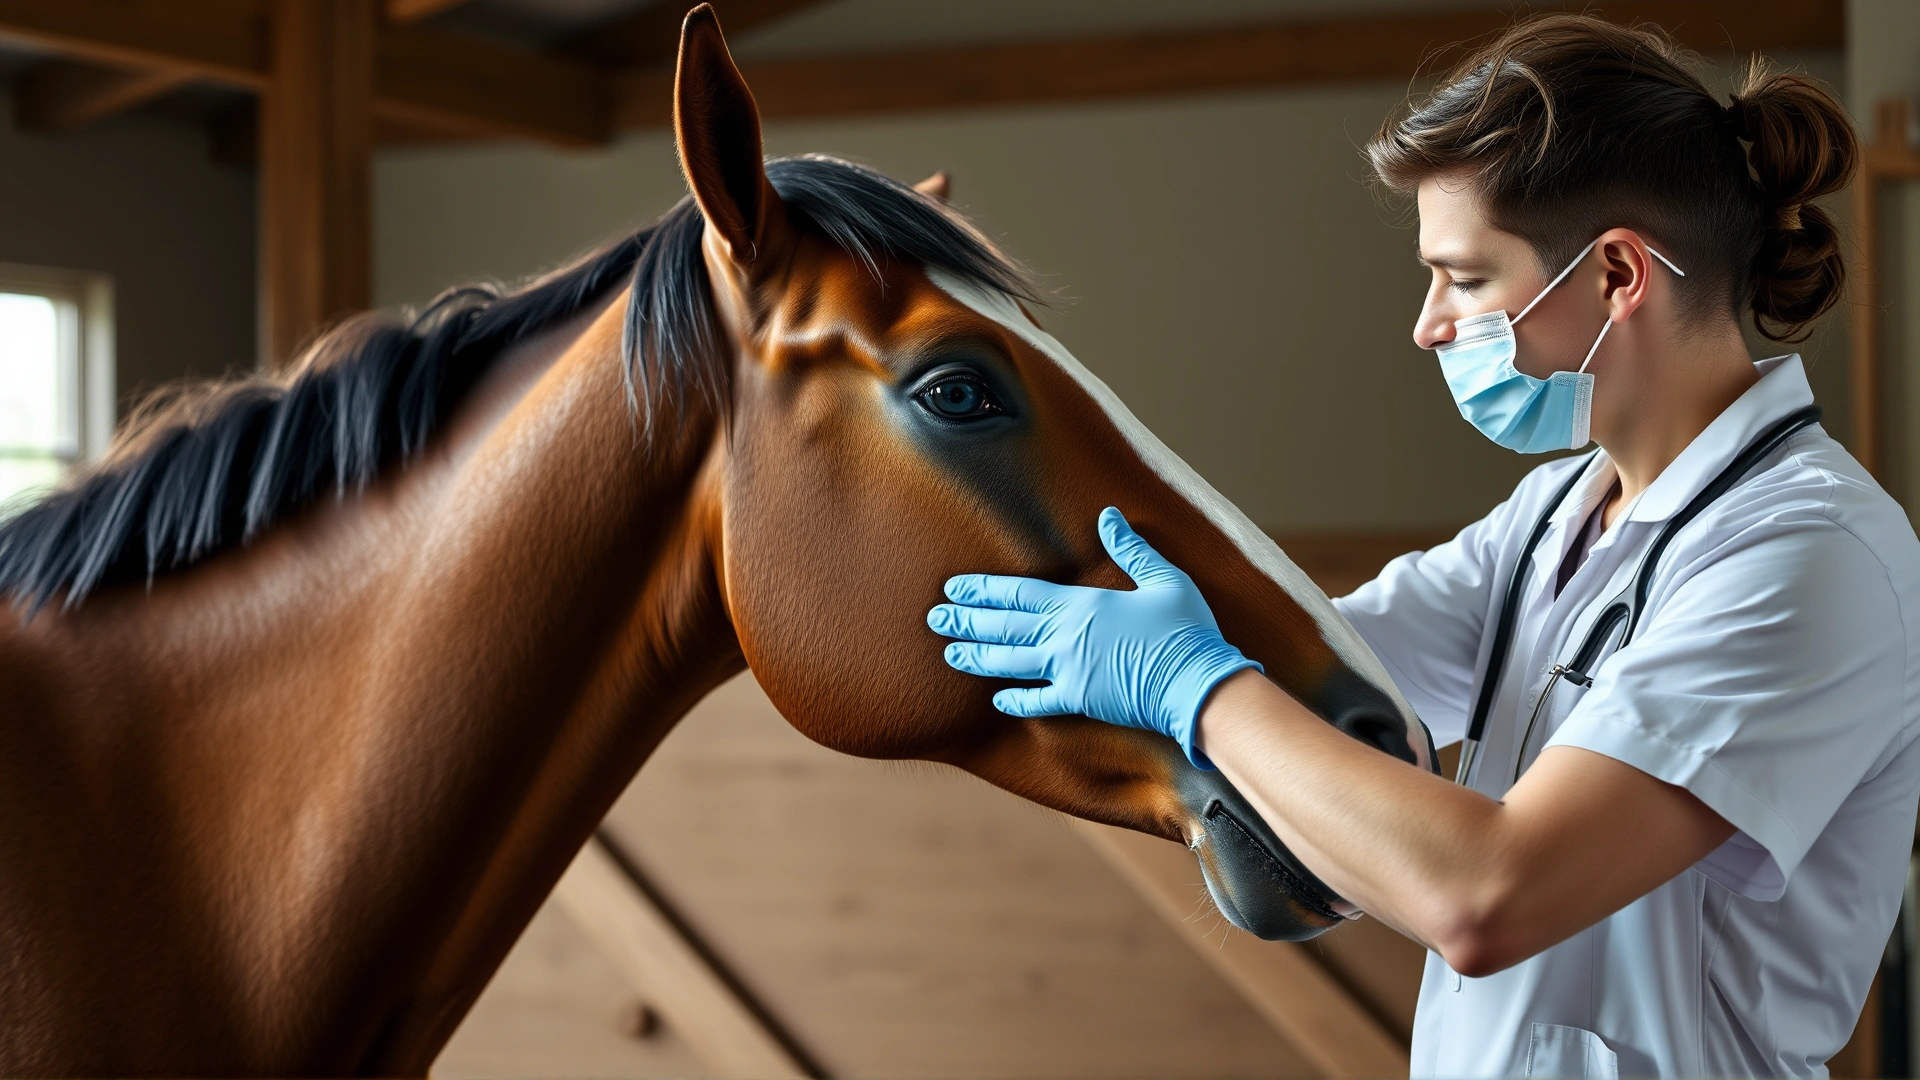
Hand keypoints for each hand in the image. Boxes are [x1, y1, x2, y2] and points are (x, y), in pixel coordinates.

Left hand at [927, 507, 1260, 768]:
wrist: (1199, 683)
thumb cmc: (1186, 629)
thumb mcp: (1163, 578)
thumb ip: (1131, 548)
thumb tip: (1110, 515)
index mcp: (1082, 603)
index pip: (1020, 593)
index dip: (984, 590)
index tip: (955, 587)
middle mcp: (1066, 635)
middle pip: (1005, 626)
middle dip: (967, 620)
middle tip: (935, 618)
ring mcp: (1070, 670)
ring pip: (1011, 661)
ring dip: (978, 656)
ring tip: (951, 653)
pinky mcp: (1081, 699)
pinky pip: (1039, 701)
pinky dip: (1016, 700)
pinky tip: (996, 699)